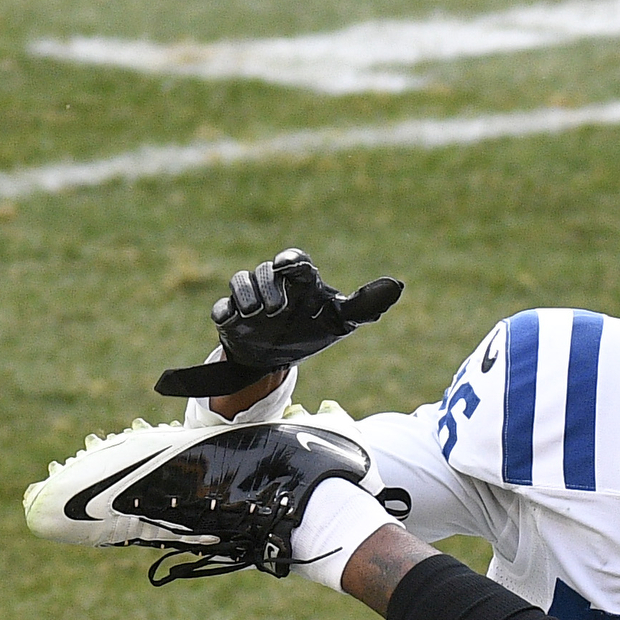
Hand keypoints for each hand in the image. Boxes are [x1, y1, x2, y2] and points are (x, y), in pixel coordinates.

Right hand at [155, 249, 404, 399]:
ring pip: (240, 281)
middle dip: (269, 286)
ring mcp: (249, 300)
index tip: (289, 266)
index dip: (290, 260)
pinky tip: (231, 319)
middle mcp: (272, 285)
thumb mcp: (340, 321)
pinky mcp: (231, 318)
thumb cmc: (312, 330)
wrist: (279, 359)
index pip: (295, 261)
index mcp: (299, 282)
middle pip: (265, 271)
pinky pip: (221, 309)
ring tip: (257, 314)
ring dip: (247, 294)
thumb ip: (365, 305)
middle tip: (276, 309)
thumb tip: (397, 285)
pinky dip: (224, 312)